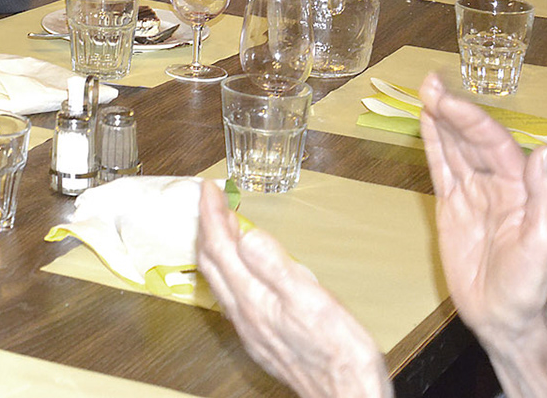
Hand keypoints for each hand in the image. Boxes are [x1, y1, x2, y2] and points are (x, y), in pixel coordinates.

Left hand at [195, 180, 391, 397]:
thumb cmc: (339, 357)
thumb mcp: (313, 301)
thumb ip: (276, 266)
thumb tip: (247, 234)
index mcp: (253, 298)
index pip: (219, 246)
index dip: (211, 213)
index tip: (207, 188)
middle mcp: (244, 314)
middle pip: (212, 261)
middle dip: (207, 226)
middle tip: (210, 201)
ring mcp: (250, 329)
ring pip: (219, 279)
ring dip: (217, 248)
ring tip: (222, 226)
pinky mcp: (262, 340)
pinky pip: (231, 296)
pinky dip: (229, 270)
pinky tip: (241, 271)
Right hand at [419, 71, 546, 356]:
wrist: (503, 319)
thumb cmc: (529, 287)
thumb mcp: (544, 245)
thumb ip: (545, 199)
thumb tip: (543, 153)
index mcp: (523, 189)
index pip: (494, 144)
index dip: (471, 120)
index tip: (447, 100)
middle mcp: (498, 184)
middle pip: (472, 139)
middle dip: (452, 110)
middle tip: (428, 84)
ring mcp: (473, 193)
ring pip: (455, 147)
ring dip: (440, 118)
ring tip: (425, 90)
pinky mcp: (452, 206)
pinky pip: (440, 168)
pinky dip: (432, 143)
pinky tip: (426, 122)